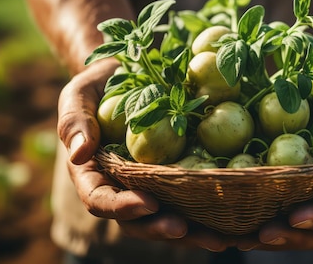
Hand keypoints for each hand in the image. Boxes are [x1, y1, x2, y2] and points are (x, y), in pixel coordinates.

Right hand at [56, 59, 234, 250]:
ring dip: (193, 232)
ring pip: (169, 216)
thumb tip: (79, 154)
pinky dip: (213, 210)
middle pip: (138, 220)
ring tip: (220, 239)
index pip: (101, 200)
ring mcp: (152, 185)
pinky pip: (193, 197)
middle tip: (185, 229)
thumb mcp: (79, 95)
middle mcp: (123, 187)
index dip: (122, 207)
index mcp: (94, 175)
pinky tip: (237, 217)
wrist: (130, 75)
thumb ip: (74, 122)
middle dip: (161, 228)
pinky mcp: (179, 175)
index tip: (148, 203)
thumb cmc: (99, 85)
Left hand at [236, 66, 312, 250]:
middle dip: (291, 236)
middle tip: (261, 235)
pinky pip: (270, 197)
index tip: (297, 216)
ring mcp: (312, 187)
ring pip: (291, 222)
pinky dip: (249, 208)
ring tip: (236, 236)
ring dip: (266, 232)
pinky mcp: (287, 173)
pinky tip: (223, 211)